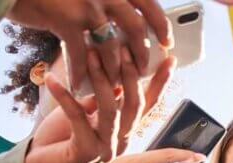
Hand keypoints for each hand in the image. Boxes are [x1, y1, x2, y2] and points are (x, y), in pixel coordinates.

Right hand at [7, 0, 172, 87]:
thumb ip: (103, 0)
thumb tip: (120, 20)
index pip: (148, 4)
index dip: (161, 25)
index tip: (166, 42)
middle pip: (135, 29)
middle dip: (140, 55)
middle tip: (140, 71)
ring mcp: (87, 5)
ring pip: (111, 48)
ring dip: (111, 71)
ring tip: (109, 84)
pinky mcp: (66, 20)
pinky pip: (81, 56)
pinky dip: (80, 74)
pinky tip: (76, 84)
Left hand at [25, 52, 174, 162]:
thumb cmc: (60, 140)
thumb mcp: (83, 113)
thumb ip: (99, 99)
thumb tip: (111, 75)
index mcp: (123, 130)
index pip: (147, 104)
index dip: (159, 83)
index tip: (169, 59)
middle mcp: (120, 140)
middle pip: (134, 106)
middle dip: (131, 75)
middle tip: (124, 49)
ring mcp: (106, 148)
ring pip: (111, 110)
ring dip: (101, 80)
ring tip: (92, 55)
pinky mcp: (86, 152)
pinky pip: (77, 117)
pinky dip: (64, 96)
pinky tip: (52, 79)